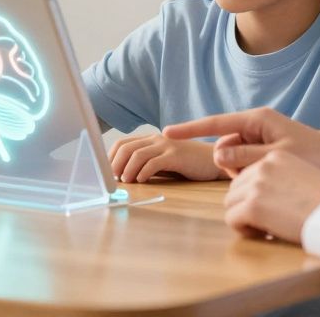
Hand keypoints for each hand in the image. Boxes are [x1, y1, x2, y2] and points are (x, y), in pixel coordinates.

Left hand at [108, 134, 222, 182]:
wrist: (212, 160)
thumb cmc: (186, 164)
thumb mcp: (163, 162)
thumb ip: (146, 164)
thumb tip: (124, 176)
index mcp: (150, 139)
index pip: (122, 144)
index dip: (111, 157)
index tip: (107, 172)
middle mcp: (156, 139)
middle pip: (126, 148)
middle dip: (115, 164)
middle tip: (113, 179)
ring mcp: (166, 146)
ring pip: (137, 155)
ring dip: (128, 169)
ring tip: (126, 181)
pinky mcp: (176, 156)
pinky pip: (154, 162)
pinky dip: (143, 172)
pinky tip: (142, 181)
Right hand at [162, 107, 319, 181]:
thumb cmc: (318, 156)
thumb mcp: (278, 157)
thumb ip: (245, 156)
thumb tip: (217, 154)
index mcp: (259, 119)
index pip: (216, 123)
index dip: (190, 129)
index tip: (166, 132)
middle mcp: (258, 125)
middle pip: (224, 144)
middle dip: (229, 161)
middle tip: (254, 174)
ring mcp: (263, 138)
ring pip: (235, 156)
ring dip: (241, 170)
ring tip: (268, 177)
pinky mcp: (269, 150)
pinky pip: (247, 162)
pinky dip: (250, 172)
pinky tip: (268, 179)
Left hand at [223, 150, 319, 242]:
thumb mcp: (303, 177)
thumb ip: (281, 179)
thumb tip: (264, 197)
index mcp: (276, 157)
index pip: (249, 174)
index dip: (255, 195)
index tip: (271, 208)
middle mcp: (262, 166)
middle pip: (236, 188)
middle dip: (246, 206)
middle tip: (267, 221)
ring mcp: (256, 185)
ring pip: (231, 203)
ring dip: (244, 217)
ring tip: (266, 228)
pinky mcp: (252, 206)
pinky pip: (232, 219)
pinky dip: (244, 229)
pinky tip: (264, 234)